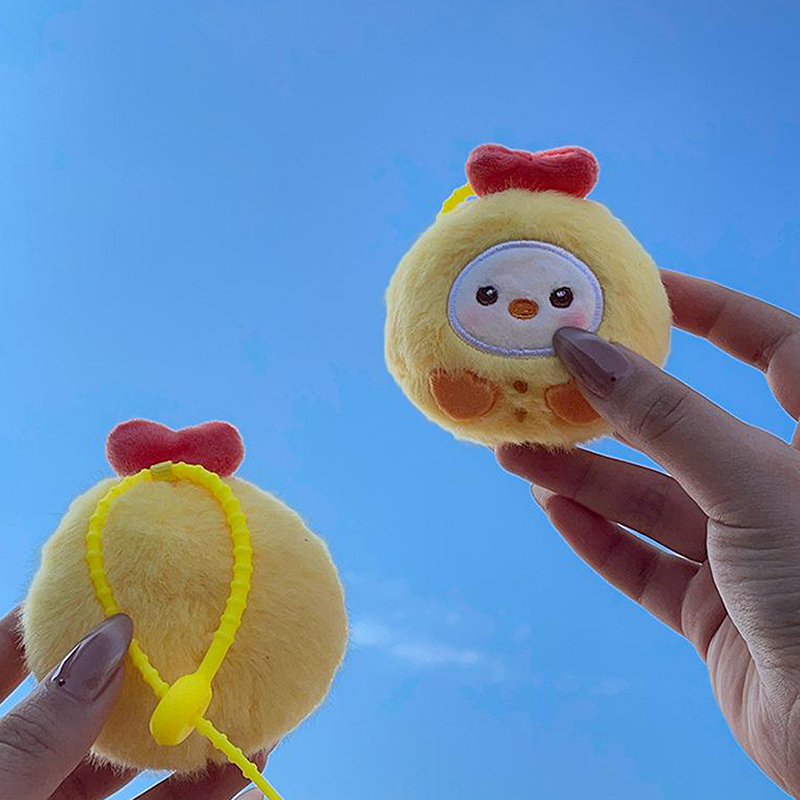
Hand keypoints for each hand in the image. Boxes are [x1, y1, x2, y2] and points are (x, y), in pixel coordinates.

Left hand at [0, 608, 273, 798]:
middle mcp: (28, 769)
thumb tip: (112, 634)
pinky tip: (243, 757)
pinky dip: (205, 788)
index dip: (52, 614)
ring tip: (243, 682)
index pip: (13, 658)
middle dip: (143, 662)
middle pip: (90, 702)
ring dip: (188, 724)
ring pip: (134, 758)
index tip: (104, 576)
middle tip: (192, 619)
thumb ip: (45, 722)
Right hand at [496, 269, 799, 795]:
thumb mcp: (749, 481)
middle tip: (542, 386)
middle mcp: (781, 490)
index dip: (714, 311)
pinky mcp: (714, 612)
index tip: (643, 291)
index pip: (776, 348)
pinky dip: (598, 538)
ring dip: (583, 478)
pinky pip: (646, 566)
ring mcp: (745, 554)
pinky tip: (554, 509)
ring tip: (517, 454)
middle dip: (611, 410)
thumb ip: (664, 416)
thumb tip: (583, 349)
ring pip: (651, 500)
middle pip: (684, 431)